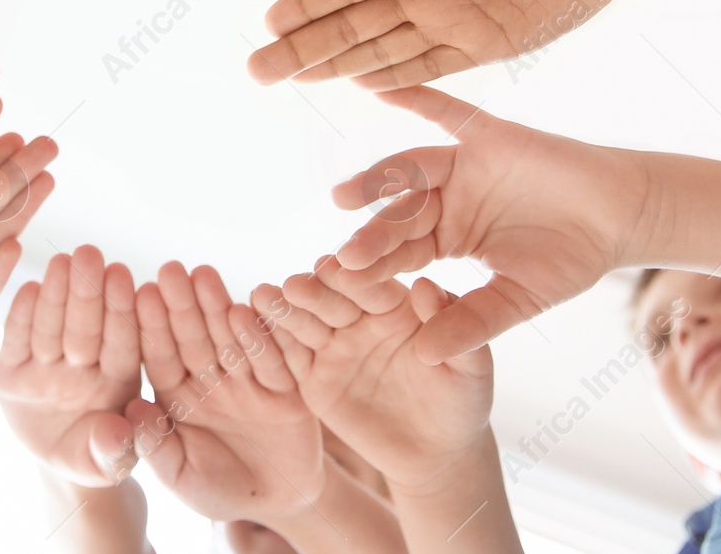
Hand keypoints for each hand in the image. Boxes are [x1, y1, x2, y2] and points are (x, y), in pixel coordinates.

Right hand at [0, 245, 142, 487]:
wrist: (58, 461)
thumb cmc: (93, 454)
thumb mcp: (105, 463)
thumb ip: (112, 451)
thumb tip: (117, 435)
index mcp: (118, 379)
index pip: (120, 341)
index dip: (120, 308)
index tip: (121, 275)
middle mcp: (84, 366)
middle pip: (86, 326)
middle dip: (87, 289)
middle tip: (89, 252)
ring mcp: (48, 366)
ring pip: (54, 326)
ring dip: (56, 292)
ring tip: (59, 260)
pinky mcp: (14, 370)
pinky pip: (18, 340)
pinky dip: (20, 316)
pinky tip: (25, 287)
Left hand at [127, 262, 325, 525]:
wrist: (281, 504)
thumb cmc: (222, 490)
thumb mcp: (183, 477)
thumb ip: (158, 446)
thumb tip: (130, 409)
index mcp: (180, 397)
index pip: (162, 358)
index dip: (152, 328)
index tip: (139, 296)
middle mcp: (212, 381)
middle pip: (194, 339)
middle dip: (182, 305)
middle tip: (169, 269)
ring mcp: (248, 381)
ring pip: (230, 339)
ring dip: (217, 306)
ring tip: (204, 274)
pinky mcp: (285, 387)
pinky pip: (272, 359)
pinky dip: (261, 336)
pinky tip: (249, 307)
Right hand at [249, 0, 677, 88]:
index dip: (310, 0)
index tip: (269, 20)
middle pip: (353, 19)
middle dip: (304, 44)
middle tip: (256, 68)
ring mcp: (453, 14)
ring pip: (380, 47)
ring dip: (335, 64)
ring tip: (288, 78)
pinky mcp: (485, 42)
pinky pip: (428, 66)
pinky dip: (393, 78)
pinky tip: (356, 85)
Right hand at [256, 259, 491, 491]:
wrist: (435, 454)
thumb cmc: (462, 404)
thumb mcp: (470, 367)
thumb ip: (451, 325)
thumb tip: (428, 285)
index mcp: (397, 305)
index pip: (372, 285)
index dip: (355, 276)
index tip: (336, 266)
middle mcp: (361, 318)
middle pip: (332, 299)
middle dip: (313, 291)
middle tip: (293, 284)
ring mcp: (334, 345)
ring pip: (305, 323)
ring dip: (283, 310)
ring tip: (261, 298)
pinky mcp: (313, 376)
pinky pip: (290, 359)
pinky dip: (271, 345)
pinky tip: (250, 331)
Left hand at [333, 86, 654, 362]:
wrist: (620, 217)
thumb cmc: (570, 260)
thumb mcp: (516, 300)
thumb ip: (472, 323)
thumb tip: (422, 355)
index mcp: (447, 238)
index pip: (403, 255)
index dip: (378, 269)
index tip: (347, 292)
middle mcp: (447, 198)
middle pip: (400, 215)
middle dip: (373, 235)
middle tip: (343, 256)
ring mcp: (465, 165)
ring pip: (412, 170)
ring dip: (379, 179)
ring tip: (343, 195)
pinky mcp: (488, 135)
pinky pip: (449, 113)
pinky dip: (419, 97)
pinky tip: (383, 89)